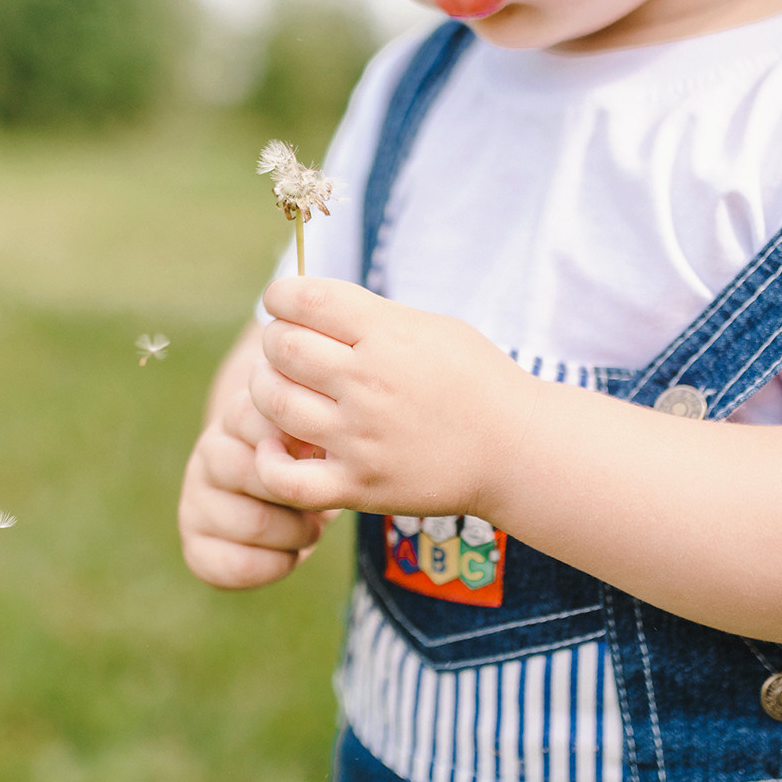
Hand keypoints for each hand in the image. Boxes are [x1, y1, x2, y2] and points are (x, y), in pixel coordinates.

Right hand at [179, 386, 336, 589]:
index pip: (258, 420)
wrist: (283, 501)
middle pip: (257, 474)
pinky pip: (241, 565)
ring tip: (310, 528)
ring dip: (297, 533)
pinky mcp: (195, 547)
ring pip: (255, 523)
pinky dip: (278, 564)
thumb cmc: (307, 464)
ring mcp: (194, 501)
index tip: (319, 459)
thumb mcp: (315, 439)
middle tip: (320, 502)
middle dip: (302, 496)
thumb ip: (311, 435)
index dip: (299, 446)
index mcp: (237, 418)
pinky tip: (289, 554)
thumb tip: (313, 446)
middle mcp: (208, 455)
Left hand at [250, 277, 536, 516]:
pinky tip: (276, 444)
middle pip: (282, 347)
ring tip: (279, 388)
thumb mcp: (432, 328)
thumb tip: (308, 304)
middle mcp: (369, 382)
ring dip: (265, 390)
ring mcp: (360, 438)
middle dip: (275, 341)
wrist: (516, 451)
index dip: (281, 295)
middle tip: (285, 349)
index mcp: (388, 335)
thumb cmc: (475, 381)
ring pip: (273, 403)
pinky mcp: (358, 486)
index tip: (283, 303)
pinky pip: (285, 477)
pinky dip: (268, 459)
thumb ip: (371, 317)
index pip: (305, 299)